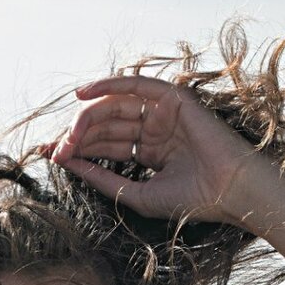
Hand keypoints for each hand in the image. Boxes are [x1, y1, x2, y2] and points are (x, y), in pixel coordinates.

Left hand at [46, 75, 261, 226]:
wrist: (229, 191)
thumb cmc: (191, 200)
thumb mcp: (137, 194)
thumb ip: (105, 179)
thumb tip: (70, 165)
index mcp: (150, 154)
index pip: (108, 146)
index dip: (80, 150)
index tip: (55, 157)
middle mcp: (155, 131)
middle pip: (108, 126)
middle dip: (80, 135)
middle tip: (59, 147)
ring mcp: (164, 114)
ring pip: (117, 107)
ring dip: (89, 117)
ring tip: (70, 133)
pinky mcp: (174, 99)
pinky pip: (135, 85)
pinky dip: (109, 85)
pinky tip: (84, 94)